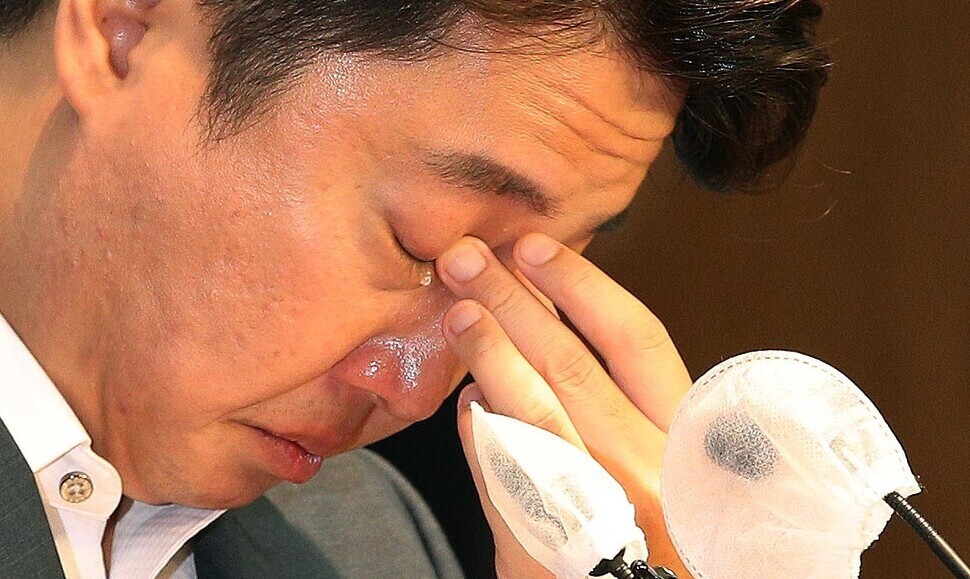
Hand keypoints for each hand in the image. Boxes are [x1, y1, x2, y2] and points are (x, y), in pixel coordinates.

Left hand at [436, 233, 692, 578]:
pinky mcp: (552, 550)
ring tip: (455, 309)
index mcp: (685, 435)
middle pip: (573, 362)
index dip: (580, 286)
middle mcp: (652, 467)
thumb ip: (627, 410)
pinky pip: (505, 475)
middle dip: (513, 299)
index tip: (534, 248)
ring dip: (489, 351)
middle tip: (466, 256)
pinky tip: (463, 400)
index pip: (633, 339)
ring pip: (536, 410)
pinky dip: (480, 430)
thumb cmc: (665, 535)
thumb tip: (548, 339)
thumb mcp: (673, 464)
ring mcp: (603, 509)